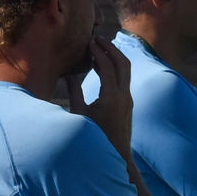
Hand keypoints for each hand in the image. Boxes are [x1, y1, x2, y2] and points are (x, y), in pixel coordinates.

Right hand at [71, 36, 132, 158]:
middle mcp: (124, 96)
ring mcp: (128, 99)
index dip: (98, 51)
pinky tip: (103, 66)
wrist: (115, 157)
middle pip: (123, 63)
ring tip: (101, 48)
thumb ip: (74, 92)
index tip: (88, 42)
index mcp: (111, 97)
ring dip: (115, 56)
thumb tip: (68, 74)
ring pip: (126, 70)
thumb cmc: (92, 138)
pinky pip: (124, 79)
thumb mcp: (79, 115)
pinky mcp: (128, 103)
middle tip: (97, 38)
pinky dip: (115, 67)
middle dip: (111, 48)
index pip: (107, 66)